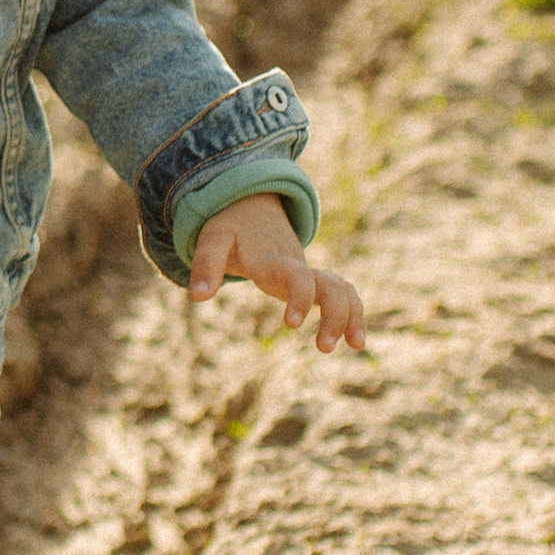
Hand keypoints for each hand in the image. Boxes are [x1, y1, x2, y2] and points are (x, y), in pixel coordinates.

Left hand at [186, 194, 367, 353]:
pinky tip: (355, 341)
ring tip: (357, 347)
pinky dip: (354, 313)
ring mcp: (309, 273)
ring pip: (343, 290)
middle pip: (330, 286)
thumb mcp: (212, 240)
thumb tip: (198, 297)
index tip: (292, 325)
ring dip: (352, 316)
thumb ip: (206, 265)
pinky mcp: (313, 281)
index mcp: (275, 260)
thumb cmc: (231, 228)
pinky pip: (342, 294)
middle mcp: (298, 267)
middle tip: (324, 348)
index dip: (298, 298)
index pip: (297, 278)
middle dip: (334, 315)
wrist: (251, 206)